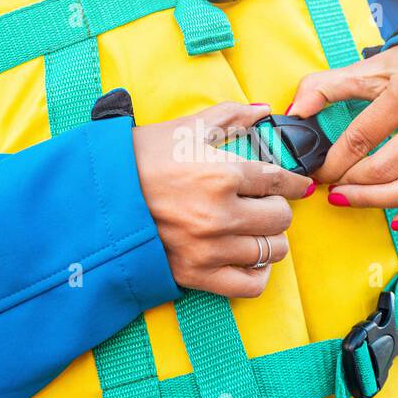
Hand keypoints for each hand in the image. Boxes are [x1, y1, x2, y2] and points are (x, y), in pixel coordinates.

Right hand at [132, 102, 313, 297]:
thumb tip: (264, 111)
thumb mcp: (186, 128)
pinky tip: (247, 258)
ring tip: (255, 230)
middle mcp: (220, 215)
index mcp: (221, 174)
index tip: (299, 185)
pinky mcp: (195, 274)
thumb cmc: (141, 159)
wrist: (99, 196)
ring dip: (269, 239)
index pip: (279, 181)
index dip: (294, 182)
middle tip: (265, 204)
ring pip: (270, 251)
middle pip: (280, 219)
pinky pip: (249, 285)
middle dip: (277, 208)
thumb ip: (231, 117)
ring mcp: (208, 248)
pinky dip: (256, 273)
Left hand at [288, 42, 397, 230]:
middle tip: (332, 188)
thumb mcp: (374, 66)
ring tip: (352, 200)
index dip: (331, 162)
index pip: (360, 139)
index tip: (317, 172)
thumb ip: (329, 86)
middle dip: (349, 185)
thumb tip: (294, 112)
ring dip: (375, 203)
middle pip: (384, 169)